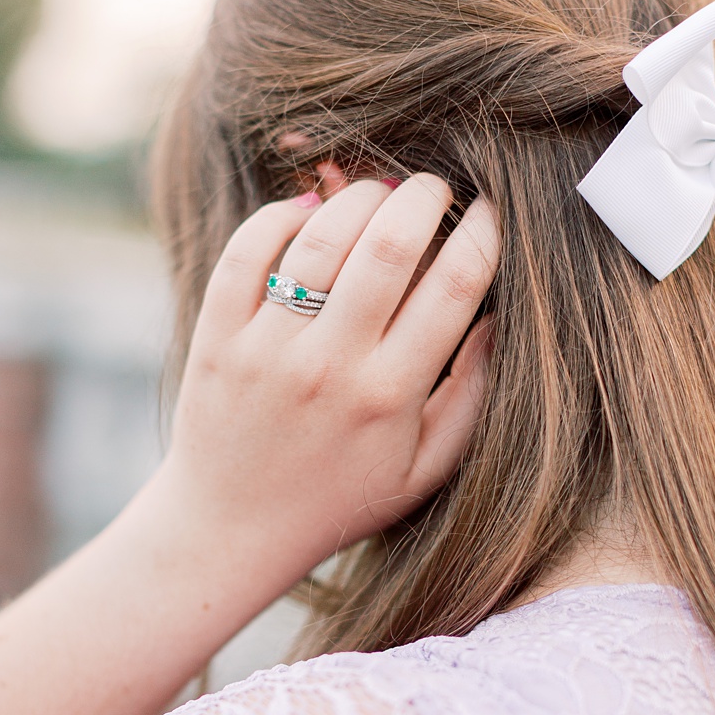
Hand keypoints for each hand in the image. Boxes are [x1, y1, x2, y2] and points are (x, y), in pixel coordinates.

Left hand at [147, 174, 498, 585]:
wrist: (232, 527)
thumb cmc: (342, 497)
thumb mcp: (425, 468)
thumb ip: (472, 396)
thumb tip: (497, 316)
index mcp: (390, 395)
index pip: (454, 286)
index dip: (483, 232)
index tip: (489, 210)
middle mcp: (328, 366)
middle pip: (387, 246)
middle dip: (422, 197)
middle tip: (434, 187)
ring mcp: (266, 349)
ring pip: (318, 239)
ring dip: (357, 197)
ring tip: (377, 193)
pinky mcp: (218, 338)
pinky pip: (246, 253)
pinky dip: (278, 216)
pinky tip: (308, 210)